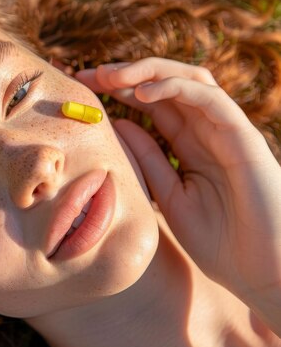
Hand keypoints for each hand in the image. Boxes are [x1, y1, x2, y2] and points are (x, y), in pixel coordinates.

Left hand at [76, 58, 280, 316]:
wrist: (265, 273)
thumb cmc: (222, 241)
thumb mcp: (169, 197)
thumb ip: (148, 160)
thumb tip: (117, 124)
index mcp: (190, 143)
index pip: (152, 103)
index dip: (118, 90)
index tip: (83, 87)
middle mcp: (208, 130)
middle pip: (166, 84)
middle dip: (125, 74)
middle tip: (88, 75)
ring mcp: (226, 130)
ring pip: (188, 80)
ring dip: (147, 72)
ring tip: (110, 77)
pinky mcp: (243, 138)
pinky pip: (209, 99)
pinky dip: (175, 89)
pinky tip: (142, 94)